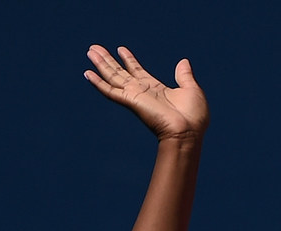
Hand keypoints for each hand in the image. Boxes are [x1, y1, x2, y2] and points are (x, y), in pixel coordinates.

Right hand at [84, 46, 208, 140]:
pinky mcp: (131, 101)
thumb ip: (184, 76)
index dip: (129, 60)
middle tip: (95, 48)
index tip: (120, 49)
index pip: (138, 71)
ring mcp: (135, 96)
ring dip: (101, 64)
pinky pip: (110, 90)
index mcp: (156, 89)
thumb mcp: (191, 90)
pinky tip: (88, 73)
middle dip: (108, 60)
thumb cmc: (193, 117)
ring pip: (113, 77)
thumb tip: (184, 62)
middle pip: (121, 72)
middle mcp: (142, 92)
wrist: (187, 132)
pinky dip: (98, 83)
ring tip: (90, 51)